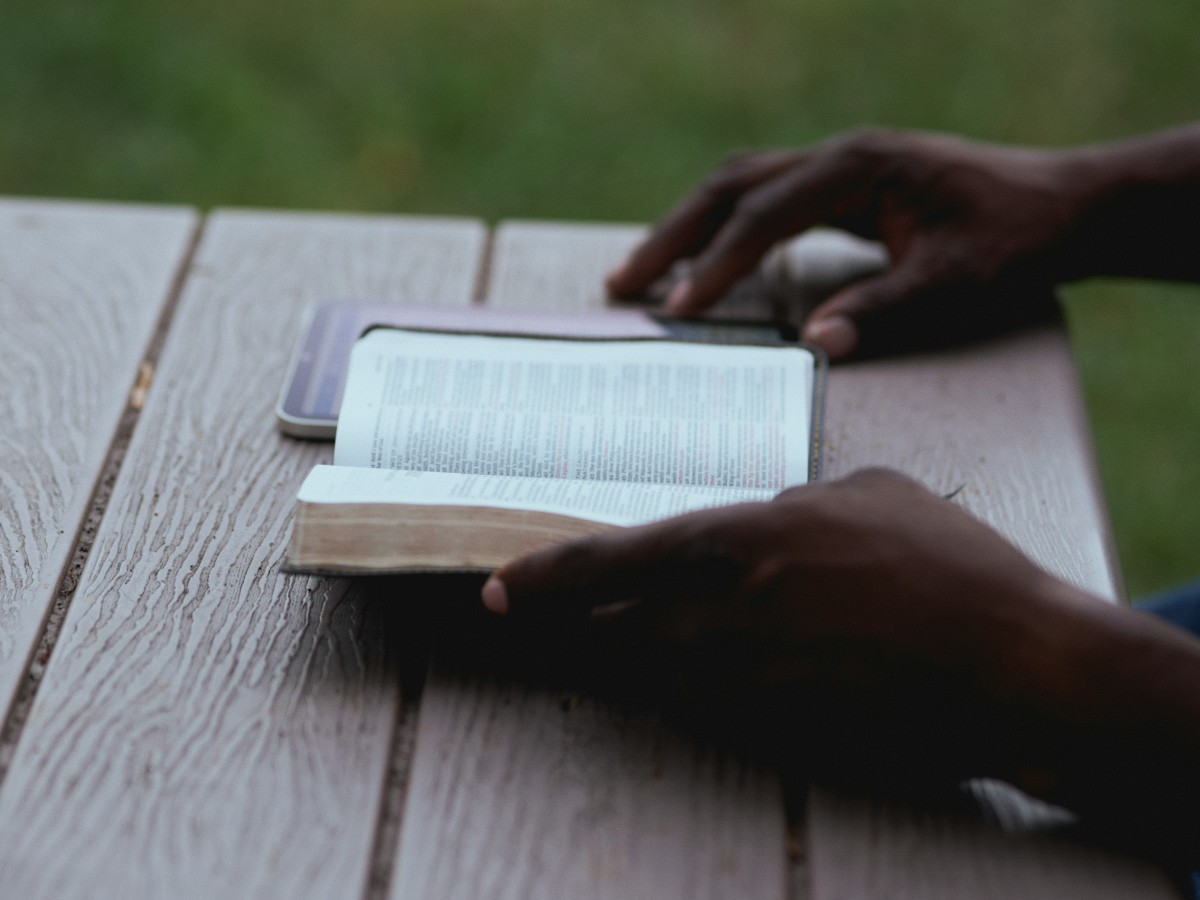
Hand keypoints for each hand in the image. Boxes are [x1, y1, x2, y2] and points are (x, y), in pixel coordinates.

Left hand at [482, 469, 1199, 865]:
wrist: (1011, 661)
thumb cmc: (947, 562)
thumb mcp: (870, 491)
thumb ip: (799, 502)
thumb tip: (771, 514)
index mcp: (744, 541)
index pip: (617, 561)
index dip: (547, 578)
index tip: (493, 589)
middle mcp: (730, 616)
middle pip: (618, 628)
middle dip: (576, 623)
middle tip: (539, 616)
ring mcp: (751, 681)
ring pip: (656, 672)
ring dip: (631, 656)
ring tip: (612, 639)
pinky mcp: (779, 726)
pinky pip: (709, 705)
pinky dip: (691, 687)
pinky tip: (708, 673)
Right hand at [606, 129, 1090, 358]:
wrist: (1062, 205)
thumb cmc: (1014, 239)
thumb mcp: (953, 281)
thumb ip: (882, 310)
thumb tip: (813, 345)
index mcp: (858, 167)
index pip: (763, 214)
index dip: (715, 264)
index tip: (676, 307)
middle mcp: (839, 156)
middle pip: (731, 186)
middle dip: (672, 236)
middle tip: (622, 284)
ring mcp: (839, 166)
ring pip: (740, 186)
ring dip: (688, 228)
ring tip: (642, 274)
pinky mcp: (844, 185)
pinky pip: (764, 200)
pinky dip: (724, 230)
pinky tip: (707, 264)